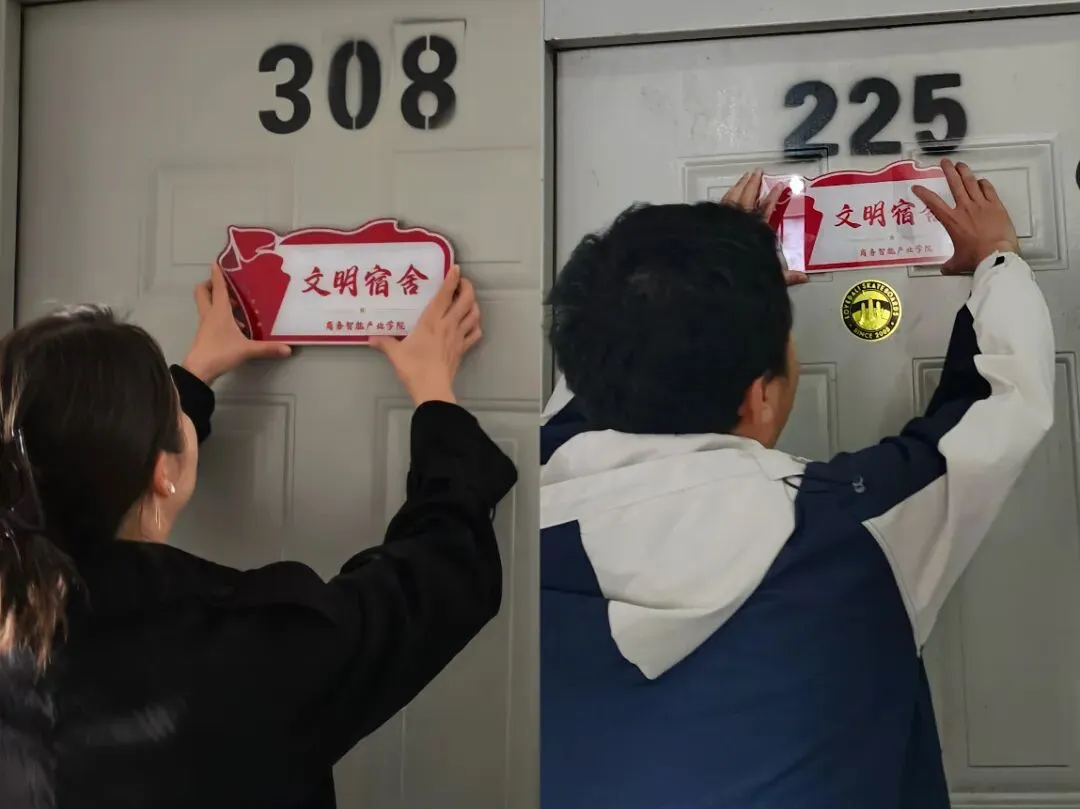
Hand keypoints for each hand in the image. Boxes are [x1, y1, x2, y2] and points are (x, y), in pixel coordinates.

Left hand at [183, 264, 291, 383]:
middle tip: (225, 286)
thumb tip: (288, 349)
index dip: (217, 274)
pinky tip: (234, 327)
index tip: (217, 263)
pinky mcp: (204, 335)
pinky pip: (210, 318)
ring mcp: (205, 324)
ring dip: (217, 302)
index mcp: (219, 311)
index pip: (217, 287)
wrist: (199, 370)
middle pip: (202, 292)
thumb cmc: (220, 352)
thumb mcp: (247, 350)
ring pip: (206, 305)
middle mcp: (210, 314)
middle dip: (210, 285)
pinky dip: (219, 317)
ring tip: (237, 309)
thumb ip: (267, 348)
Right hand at [370, 265, 480, 405]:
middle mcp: (448, 325)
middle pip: (466, 300)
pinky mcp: (463, 349)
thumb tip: (370, 338)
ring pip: (474, 314)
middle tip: (462, 282)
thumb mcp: (395, 353)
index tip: (456, 268)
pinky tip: (471, 324)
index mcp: (431, 321)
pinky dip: (475, 326)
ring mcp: (458, 337)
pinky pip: (474, 333)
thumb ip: (384, 342)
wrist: (432, 388)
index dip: (452, 279)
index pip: (445, 295)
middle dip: (467, 287)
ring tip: (467, 301)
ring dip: (473, 305)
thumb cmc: (413, 368)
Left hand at [722, 170, 807, 285]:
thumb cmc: (739, 274)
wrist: (715, 276)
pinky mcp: (714, 222)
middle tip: (759, 173)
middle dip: (754, 184)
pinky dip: (728, 194)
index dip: (773, 197)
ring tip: (746, 176)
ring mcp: (726, 220)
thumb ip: (785, 276)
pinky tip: (729, 191)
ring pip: (734, 197)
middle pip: (748, 197)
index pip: (767, 209)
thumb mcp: (768, 275)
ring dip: (741, 185)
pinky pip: (722, 203)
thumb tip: (803, 278)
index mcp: (756, 231)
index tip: (779, 187)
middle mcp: (741, 223)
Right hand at [912, 159, 1018, 274]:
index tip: (917, 187)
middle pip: (955, 184)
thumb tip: (944, 269)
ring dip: (965, 172)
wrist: (996, 254)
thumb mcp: (957, 262)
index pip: (933, 203)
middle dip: (948, 171)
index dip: (923, 193)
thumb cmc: (975, 258)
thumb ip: (949, 263)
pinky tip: (981, 181)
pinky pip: (988, 189)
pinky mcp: (996, 205)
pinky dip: (983, 184)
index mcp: (952, 220)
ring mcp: (981, 204)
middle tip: (944, 162)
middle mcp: (965, 208)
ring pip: (971, 182)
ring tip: (960, 164)